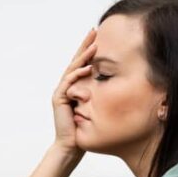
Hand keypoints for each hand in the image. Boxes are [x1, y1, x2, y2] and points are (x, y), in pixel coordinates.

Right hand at [51, 28, 97, 155]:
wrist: (71, 145)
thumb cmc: (85, 128)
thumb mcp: (96, 107)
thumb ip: (99, 94)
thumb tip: (118, 84)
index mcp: (75, 86)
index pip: (82, 64)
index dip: (89, 50)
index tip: (98, 36)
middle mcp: (66, 86)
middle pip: (76, 61)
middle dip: (85, 46)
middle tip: (93, 32)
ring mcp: (61, 91)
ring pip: (72, 69)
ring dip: (84, 57)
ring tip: (94, 47)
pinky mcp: (59, 98)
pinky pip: (69, 83)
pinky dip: (78, 75)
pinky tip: (87, 68)